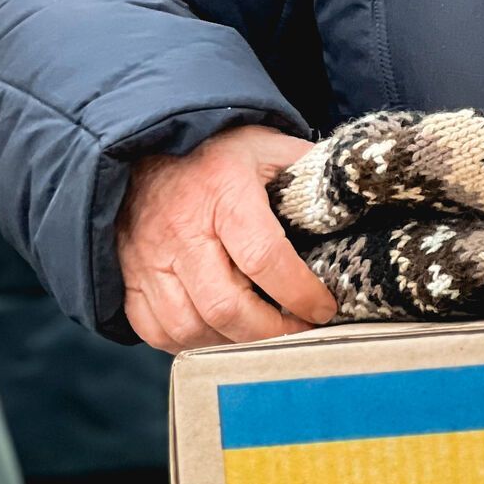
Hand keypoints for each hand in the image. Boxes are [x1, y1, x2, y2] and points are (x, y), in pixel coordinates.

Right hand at [118, 125, 336, 352]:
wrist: (146, 141)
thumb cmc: (218, 149)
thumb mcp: (268, 145)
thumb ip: (307, 171)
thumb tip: (354, 197)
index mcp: (223, 190)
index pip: (263, 256)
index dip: (298, 292)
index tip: (324, 307)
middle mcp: (181, 228)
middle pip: (225, 306)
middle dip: (271, 332)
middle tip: (301, 332)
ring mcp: (148, 256)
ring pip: (188, 326)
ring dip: (232, 342)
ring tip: (263, 335)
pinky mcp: (129, 275)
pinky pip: (154, 328)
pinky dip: (189, 342)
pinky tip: (219, 333)